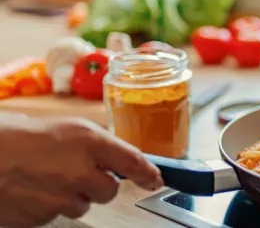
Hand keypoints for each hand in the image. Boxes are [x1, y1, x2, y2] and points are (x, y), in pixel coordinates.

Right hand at [0, 115, 161, 227]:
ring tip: (45, 177)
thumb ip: (96, 144)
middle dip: (97, 184)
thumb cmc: (18, 137)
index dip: (148, 173)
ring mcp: (59, 198)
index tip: (155, 179)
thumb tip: (118, 159)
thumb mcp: (66, 128)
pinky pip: (56, 216)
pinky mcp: (40, 218)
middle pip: (109, 191)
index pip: (132, 161)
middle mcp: (78, 170)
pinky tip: (33, 190)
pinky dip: (48, 206)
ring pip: (82, 205)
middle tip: (73, 171)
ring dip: (70, 196)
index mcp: (87, 141)